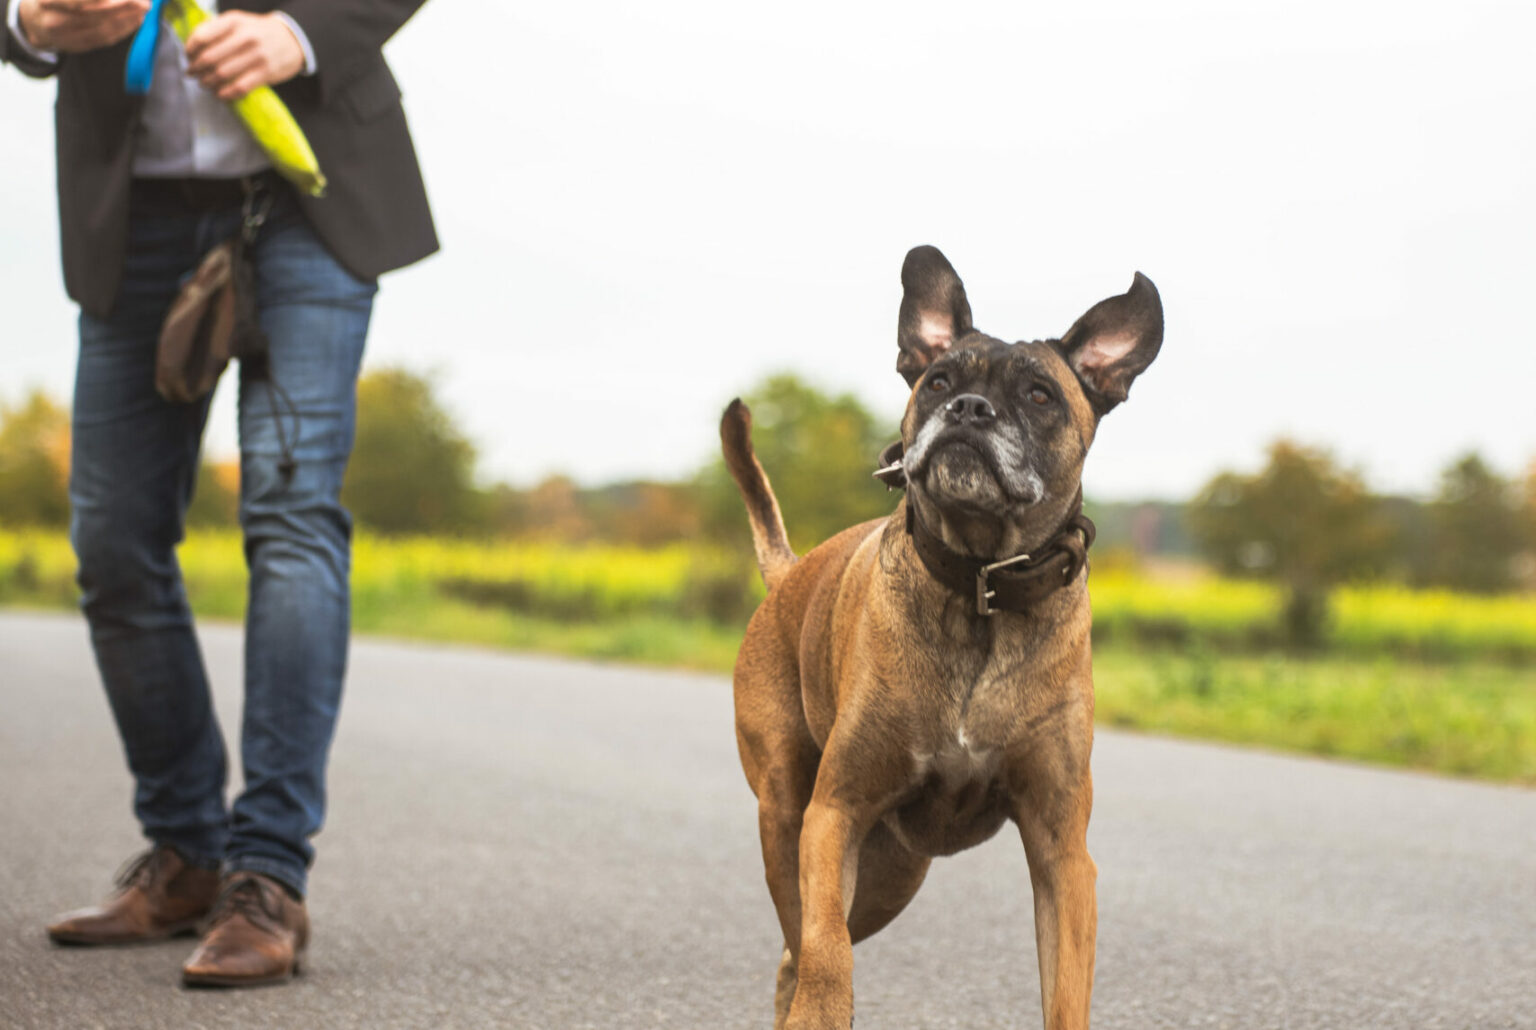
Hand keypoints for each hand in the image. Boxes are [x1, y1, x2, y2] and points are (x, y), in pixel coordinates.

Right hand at [16, 0, 148, 52]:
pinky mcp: (75, 47)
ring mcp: (64, 36)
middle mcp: (53, 19)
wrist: (33, 21)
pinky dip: (122, 30)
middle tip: (144, 2)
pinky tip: (134, 21)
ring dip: (127, 20)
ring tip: (142, 10)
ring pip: (103, 29)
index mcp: (48, 0)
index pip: (80, 2)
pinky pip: (104, 40)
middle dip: (124, 7)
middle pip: (96, 14)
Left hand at [185, 10, 302, 101]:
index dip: (190, 50)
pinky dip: (225, 93)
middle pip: (209, 58)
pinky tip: (220, 94)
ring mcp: (257, 56)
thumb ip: (216, 29)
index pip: (202, 37)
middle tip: (192, 73)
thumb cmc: (259, 32)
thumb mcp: (238, 21)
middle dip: (196, 69)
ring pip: (222, 74)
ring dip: (208, 82)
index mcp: (234, 21)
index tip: (188, 57)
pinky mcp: (266, 73)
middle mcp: (245, 37)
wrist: (292, 39)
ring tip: (204, 84)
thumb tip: (192, 48)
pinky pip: (240, 87)